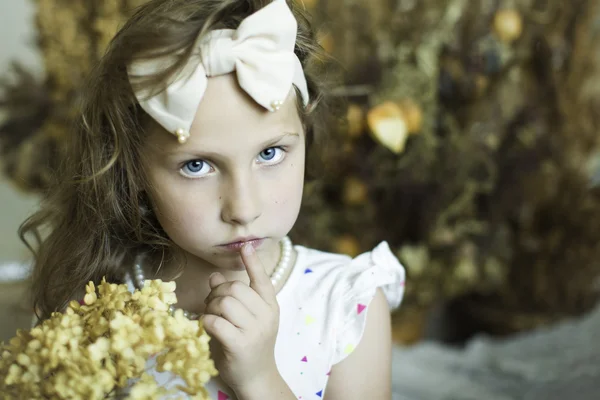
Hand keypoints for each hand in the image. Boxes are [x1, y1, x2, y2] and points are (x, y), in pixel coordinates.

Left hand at [202, 244, 279, 392]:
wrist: (257, 377)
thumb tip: (215, 276)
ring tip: (211, 317)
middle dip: (217, 293)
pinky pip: (216, 322)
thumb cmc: (250, 344)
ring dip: (210, 307)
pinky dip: (206, 322)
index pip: (262, 279)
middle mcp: (266, 316)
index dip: (252, 262)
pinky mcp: (240, 344)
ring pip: (224, 303)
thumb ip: (233, 297)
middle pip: (235, 289)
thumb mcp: (247, 318)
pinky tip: (207, 328)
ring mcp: (255, 330)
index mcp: (270, 306)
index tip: (245, 246)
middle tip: (212, 305)